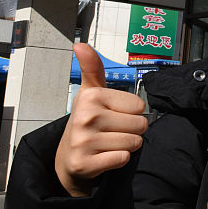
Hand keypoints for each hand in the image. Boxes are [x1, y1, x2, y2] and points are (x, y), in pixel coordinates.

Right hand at [54, 44, 147, 196]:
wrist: (68, 158)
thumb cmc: (86, 122)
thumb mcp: (90, 93)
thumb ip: (92, 68)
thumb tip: (80, 45)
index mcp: (91, 97)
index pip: (139, 105)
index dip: (131, 113)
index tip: (113, 115)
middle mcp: (85, 117)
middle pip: (140, 124)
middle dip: (131, 130)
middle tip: (112, 132)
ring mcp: (83, 141)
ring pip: (133, 143)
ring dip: (126, 146)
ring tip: (108, 144)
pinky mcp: (84, 163)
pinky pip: (123, 158)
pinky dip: (118, 160)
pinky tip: (104, 157)